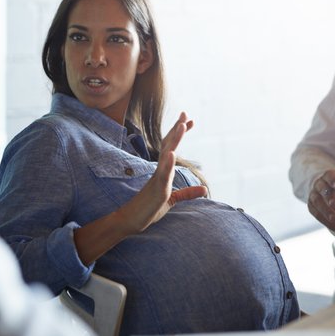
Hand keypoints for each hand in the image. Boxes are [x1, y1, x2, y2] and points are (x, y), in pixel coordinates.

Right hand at [119, 112, 206, 232]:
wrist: (130, 221)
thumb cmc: (148, 209)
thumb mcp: (172, 200)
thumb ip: (187, 193)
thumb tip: (204, 188)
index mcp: (163, 172)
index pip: (171, 148)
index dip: (179, 134)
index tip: (189, 121)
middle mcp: (159, 171)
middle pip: (168, 145)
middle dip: (177, 130)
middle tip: (185, 114)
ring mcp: (157, 179)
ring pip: (166, 155)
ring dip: (174, 140)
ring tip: (181, 125)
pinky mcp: (157, 190)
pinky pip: (162, 175)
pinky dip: (167, 164)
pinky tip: (171, 153)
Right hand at [307, 170, 334, 231]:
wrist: (327, 191)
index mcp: (328, 176)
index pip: (329, 176)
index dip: (333, 181)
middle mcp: (319, 184)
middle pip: (321, 189)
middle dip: (327, 196)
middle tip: (334, 204)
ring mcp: (314, 195)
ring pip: (316, 202)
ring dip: (325, 211)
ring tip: (334, 219)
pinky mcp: (312, 206)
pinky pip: (316, 213)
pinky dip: (325, 222)